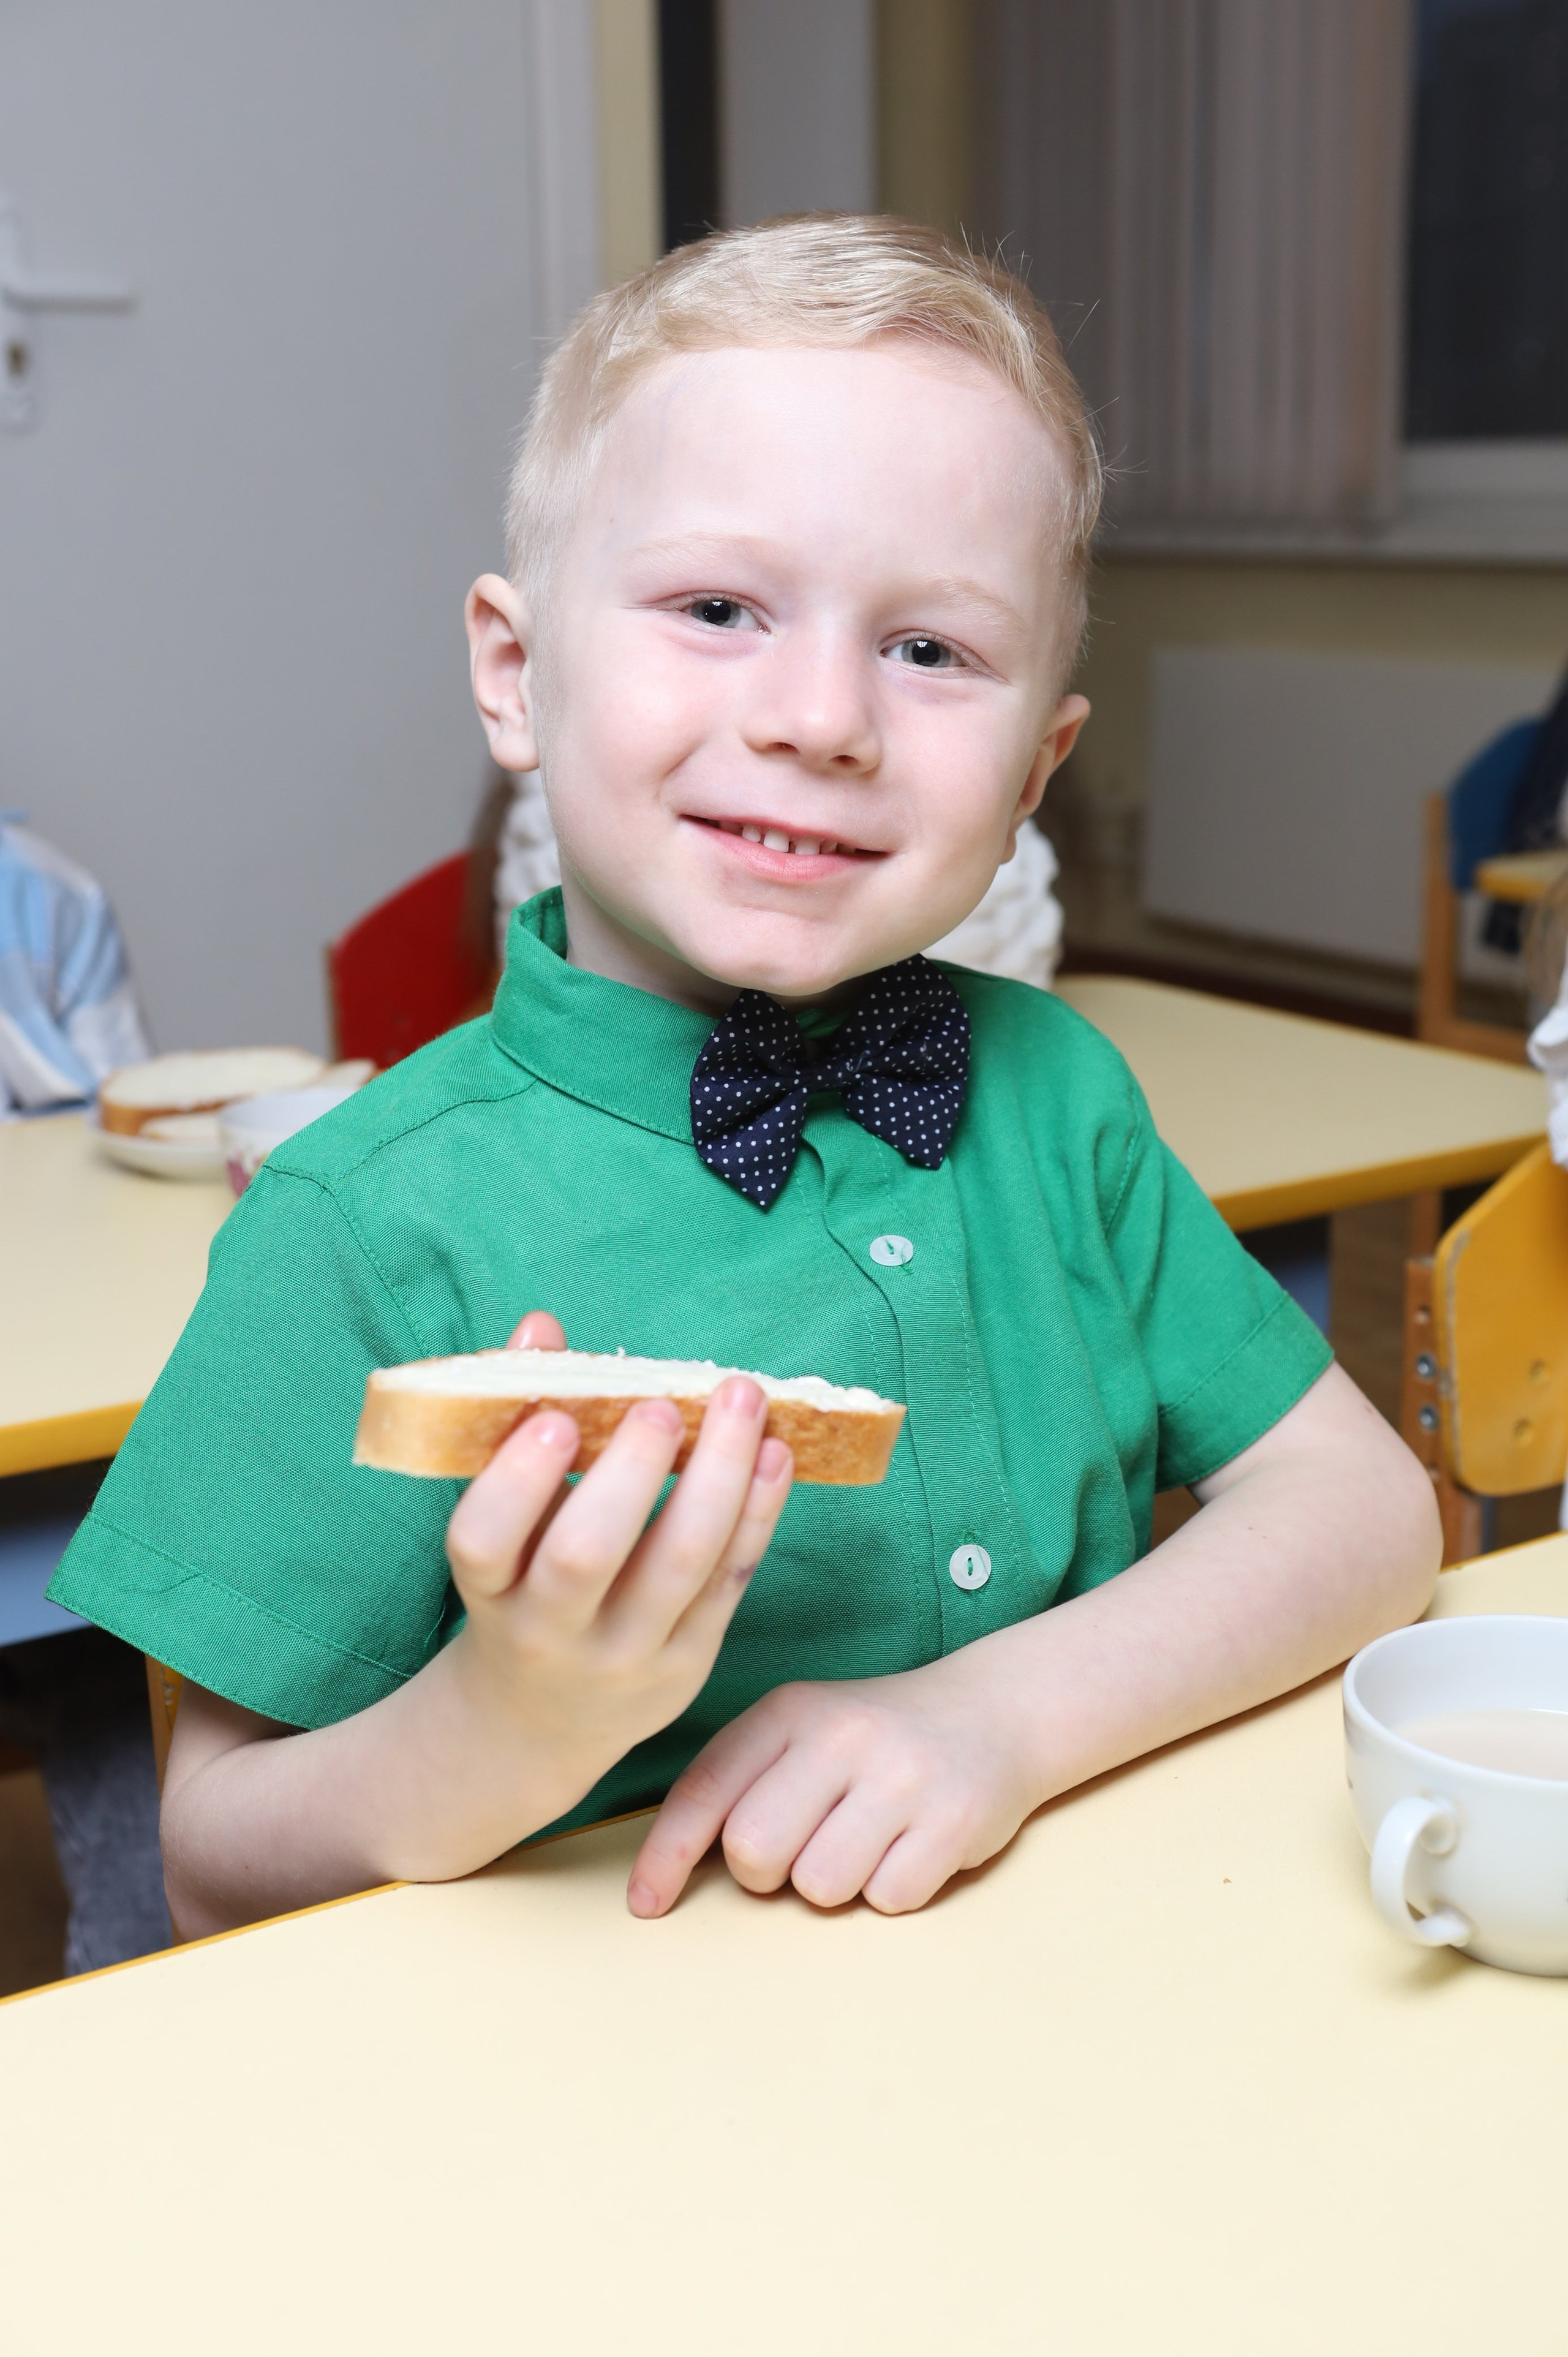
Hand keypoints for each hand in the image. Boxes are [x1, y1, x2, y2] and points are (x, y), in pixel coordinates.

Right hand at [442, 1310, 793, 1804]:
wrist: (540, 1722)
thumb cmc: (519, 1586)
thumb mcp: (501, 1525)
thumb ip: (515, 1423)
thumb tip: (541, 1327)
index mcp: (487, 1592)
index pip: (481, 1541)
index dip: (516, 1480)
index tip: (556, 1417)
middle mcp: (549, 1632)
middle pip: (585, 1556)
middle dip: (630, 1474)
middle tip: (663, 1403)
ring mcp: (625, 1655)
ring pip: (677, 1568)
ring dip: (719, 1477)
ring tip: (741, 1400)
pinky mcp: (688, 1664)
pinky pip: (729, 1581)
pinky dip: (757, 1512)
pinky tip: (775, 1452)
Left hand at [627, 1654, 1039, 1918]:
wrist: (992, 1713)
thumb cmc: (872, 1742)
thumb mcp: (800, 1734)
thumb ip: (738, 1784)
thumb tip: (660, 1874)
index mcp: (790, 1710)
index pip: (706, 1788)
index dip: (665, 1854)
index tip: (646, 1904)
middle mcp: (842, 1735)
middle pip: (754, 1852)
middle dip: (766, 1873)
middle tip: (803, 1845)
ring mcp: (902, 1776)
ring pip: (819, 1887)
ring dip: (833, 1883)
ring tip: (863, 1839)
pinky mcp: (953, 1820)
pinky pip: (887, 1900)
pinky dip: (891, 1889)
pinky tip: (908, 1845)